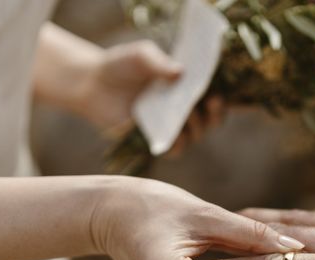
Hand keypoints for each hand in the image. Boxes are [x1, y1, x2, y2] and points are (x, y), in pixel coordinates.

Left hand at [78, 40, 224, 143]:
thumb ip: (158, 62)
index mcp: (187, 88)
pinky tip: (174, 135)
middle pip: (211, 120)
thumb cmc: (121, 65)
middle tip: (211, 102)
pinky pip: (175, 149)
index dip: (221, 98)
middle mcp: (184, 109)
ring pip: (196, 135)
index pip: (213, 97)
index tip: (217, 93)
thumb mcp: (140, 56)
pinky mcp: (155, 140)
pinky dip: (177, 143)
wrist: (93, 84)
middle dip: (215, 114)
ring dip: (196, 127)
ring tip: (187, 116)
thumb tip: (180, 72)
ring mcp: (171, 126)